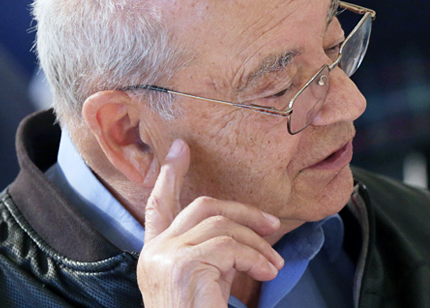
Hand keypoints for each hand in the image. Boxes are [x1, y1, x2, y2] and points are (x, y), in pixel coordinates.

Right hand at [137, 139, 283, 307]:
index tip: (180, 148)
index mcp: (156, 252)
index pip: (158, 205)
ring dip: (256, 242)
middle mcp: (155, 251)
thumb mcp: (205, 280)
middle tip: (273, 222)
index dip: (169, 174)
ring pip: (222, 225)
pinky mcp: (184, 264)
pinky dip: (255, 257)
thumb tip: (248, 230)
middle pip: (202, 206)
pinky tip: (267, 272)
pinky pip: (229, 246)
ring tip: (274, 263)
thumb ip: (213, 252)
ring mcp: (166, 256)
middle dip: (243, 210)